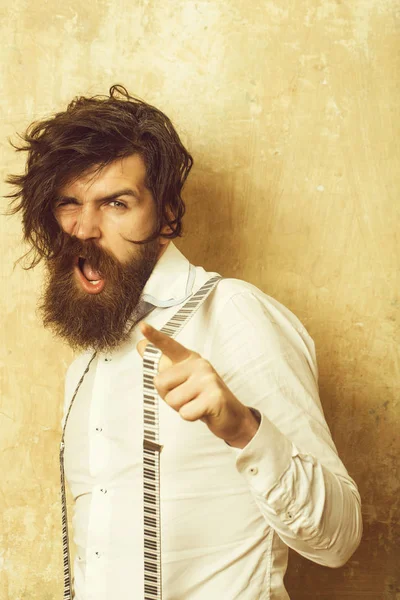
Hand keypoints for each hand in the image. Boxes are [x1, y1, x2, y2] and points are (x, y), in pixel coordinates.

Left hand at [136, 322, 259, 448]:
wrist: (230, 415)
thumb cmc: (200, 396)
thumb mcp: (181, 378)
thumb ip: (162, 363)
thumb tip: (141, 345)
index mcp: (188, 358)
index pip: (169, 345)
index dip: (154, 337)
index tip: (142, 326)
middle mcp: (198, 364)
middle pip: (160, 383)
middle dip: (168, 396)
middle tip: (187, 397)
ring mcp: (207, 379)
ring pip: (171, 400)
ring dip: (180, 408)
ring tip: (195, 404)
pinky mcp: (213, 397)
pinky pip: (185, 412)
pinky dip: (190, 417)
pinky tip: (202, 412)